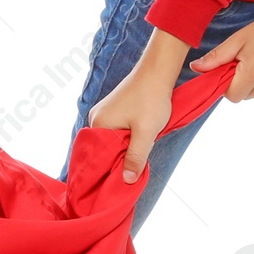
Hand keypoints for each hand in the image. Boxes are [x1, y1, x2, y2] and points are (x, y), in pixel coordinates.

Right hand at [87, 65, 174, 183]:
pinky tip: (138, 141)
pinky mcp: (114, 110)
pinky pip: (117, 131)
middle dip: (119, 159)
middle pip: (105, 149)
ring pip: (113, 141)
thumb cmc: (151, 100)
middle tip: (133, 170)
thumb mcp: (146, 133)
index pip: (98, 156)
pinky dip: (127, 139)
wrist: (157, 72)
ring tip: (138, 154)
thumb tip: (127, 181)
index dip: (109, 169)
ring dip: (125, 149)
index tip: (121, 181)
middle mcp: (96, 118)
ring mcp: (104, 113)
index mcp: (98, 124)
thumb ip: (136, 157)